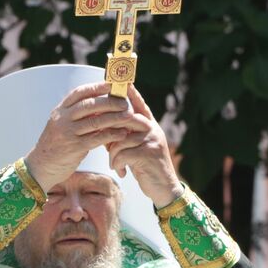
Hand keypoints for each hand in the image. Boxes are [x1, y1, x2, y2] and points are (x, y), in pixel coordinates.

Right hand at [24, 81, 138, 190]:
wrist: (40, 167)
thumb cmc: (55, 146)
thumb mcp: (61, 126)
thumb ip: (76, 116)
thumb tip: (100, 105)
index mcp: (60, 111)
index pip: (79, 93)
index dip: (96, 87)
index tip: (111, 85)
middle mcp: (62, 119)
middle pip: (89, 105)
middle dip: (109, 102)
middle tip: (124, 102)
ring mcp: (68, 133)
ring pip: (95, 121)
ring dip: (114, 117)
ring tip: (128, 116)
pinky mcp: (74, 148)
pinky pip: (97, 138)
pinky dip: (111, 135)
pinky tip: (122, 133)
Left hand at [106, 85, 182, 208]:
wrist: (163, 188)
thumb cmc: (145, 167)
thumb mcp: (136, 147)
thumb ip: (125, 135)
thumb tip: (104, 124)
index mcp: (149, 125)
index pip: (138, 103)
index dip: (130, 91)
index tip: (120, 79)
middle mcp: (151, 128)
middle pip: (124, 120)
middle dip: (109, 132)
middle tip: (105, 147)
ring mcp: (152, 140)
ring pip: (120, 140)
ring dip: (112, 155)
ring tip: (115, 164)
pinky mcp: (149, 154)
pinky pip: (123, 154)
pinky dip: (117, 164)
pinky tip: (121, 172)